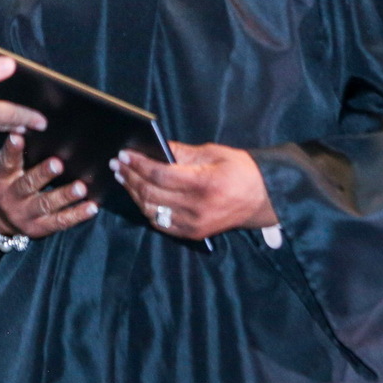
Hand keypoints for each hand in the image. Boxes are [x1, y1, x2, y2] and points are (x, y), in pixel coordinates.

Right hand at [0, 132, 98, 238]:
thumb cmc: (9, 184)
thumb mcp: (6, 171)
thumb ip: (19, 155)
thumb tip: (38, 129)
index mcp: (2, 178)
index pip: (7, 162)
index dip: (12, 150)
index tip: (18, 137)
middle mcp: (11, 196)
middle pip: (27, 184)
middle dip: (43, 174)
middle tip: (57, 164)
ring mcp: (25, 214)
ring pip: (45, 204)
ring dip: (64, 196)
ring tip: (80, 188)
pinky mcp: (39, 228)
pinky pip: (60, 221)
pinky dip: (77, 215)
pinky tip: (91, 207)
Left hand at [112, 142, 277, 239]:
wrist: (264, 200)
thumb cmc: (241, 171)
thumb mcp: (215, 153)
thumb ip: (182, 152)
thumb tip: (155, 147)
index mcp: (204, 184)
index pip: (160, 175)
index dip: (139, 164)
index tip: (124, 154)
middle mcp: (196, 208)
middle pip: (151, 194)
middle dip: (130, 177)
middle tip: (117, 164)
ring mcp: (194, 225)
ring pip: (151, 210)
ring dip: (134, 192)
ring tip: (124, 177)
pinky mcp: (193, 234)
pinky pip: (161, 223)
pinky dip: (147, 208)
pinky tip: (139, 195)